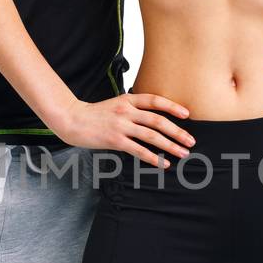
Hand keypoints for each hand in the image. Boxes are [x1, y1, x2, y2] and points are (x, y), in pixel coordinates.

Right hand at [57, 93, 194, 165]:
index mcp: (128, 100)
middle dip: (177, 131)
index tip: (187, 114)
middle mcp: (126, 111)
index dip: (172, 107)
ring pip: (152, 136)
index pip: (155, 100)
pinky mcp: (115, 140)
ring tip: (182, 153)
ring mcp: (121, 126)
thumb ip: (132, 109)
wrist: (72, 119)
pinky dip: (153, 157)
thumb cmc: (94, 114)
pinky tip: (163, 163)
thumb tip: (152, 119)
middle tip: (191, 141)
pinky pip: (139, 150)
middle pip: (158, 120)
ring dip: (170, 145)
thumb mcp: (115, 105)